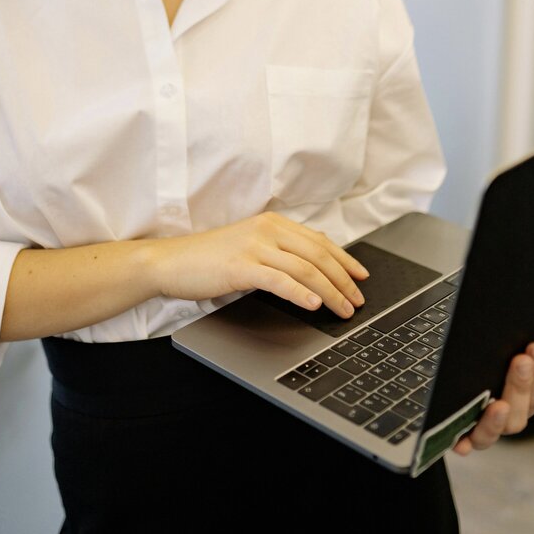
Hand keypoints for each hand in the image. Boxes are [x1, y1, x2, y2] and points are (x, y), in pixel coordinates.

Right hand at [152, 212, 368, 317]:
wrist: (171, 262)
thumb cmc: (208, 259)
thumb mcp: (249, 247)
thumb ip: (278, 252)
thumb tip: (310, 270)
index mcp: (273, 223)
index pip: (319, 242)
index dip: (345, 260)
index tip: (362, 276)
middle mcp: (268, 230)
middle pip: (319, 255)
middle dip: (344, 280)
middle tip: (357, 300)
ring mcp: (255, 246)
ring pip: (305, 269)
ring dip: (330, 291)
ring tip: (343, 309)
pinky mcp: (242, 266)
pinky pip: (279, 280)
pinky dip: (300, 293)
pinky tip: (314, 304)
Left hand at [453, 342, 533, 454]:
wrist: (434, 383)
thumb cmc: (472, 363)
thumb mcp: (495, 350)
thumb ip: (521, 350)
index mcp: (524, 389)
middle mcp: (510, 411)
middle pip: (526, 405)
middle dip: (524, 382)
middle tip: (523, 359)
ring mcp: (487, 426)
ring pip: (500, 428)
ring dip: (500, 418)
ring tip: (500, 404)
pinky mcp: (460, 437)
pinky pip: (464, 445)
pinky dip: (464, 445)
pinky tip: (460, 445)